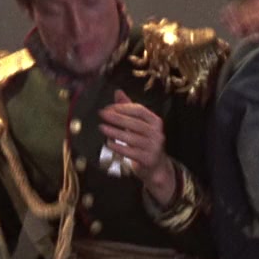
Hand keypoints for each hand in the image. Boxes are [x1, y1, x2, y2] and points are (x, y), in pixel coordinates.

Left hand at [99, 90, 176, 204]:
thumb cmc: (144, 142)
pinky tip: (108, 143)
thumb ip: (128, 109)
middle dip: (117, 118)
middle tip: (102, 114)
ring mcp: (153, 147)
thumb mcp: (139, 124)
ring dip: (115, 132)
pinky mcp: (147, 159)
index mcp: (156, 122)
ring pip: (132, 138)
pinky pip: (130, 152)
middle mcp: (157, 133)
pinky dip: (118, 147)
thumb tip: (118, 92)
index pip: (140, 110)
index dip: (123, 107)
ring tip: (102, 128)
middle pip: (135, 123)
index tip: (109, 107)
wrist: (156, 166)